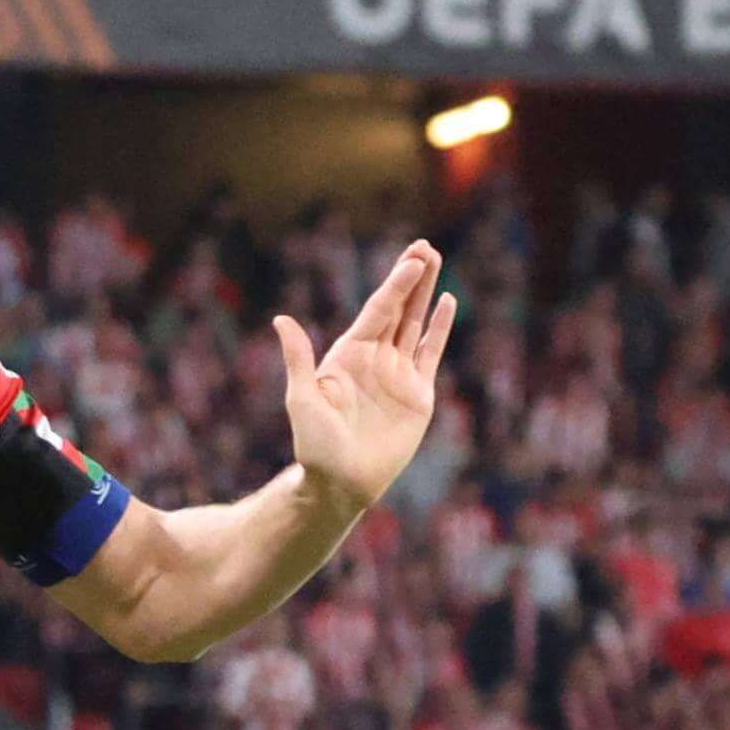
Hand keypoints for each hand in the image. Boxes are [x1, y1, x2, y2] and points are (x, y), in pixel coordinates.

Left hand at [274, 242, 455, 508]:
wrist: (342, 483)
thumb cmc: (316, 445)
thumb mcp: (303, 399)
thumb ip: (298, 359)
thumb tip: (282, 320)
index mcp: (349, 353)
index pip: (378, 310)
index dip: (396, 284)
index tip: (413, 261)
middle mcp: (375, 357)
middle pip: (398, 308)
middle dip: (412, 278)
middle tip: (426, 246)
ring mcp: (398, 374)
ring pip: (415, 324)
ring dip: (426, 294)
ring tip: (436, 261)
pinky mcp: (418, 395)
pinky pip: (431, 354)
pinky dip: (439, 329)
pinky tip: (447, 303)